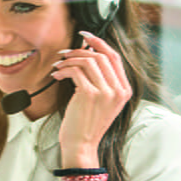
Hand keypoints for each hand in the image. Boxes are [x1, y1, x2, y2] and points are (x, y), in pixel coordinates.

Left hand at [51, 31, 132, 164]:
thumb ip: (102, 80)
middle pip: (101, 55)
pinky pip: (75, 71)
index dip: (99, 42)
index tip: (85, 36)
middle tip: (66, 54)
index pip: (114, 57)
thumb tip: (88, 53)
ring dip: (70, 60)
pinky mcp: (90, 94)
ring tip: (59, 66)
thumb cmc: (87, 124)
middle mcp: (118, 90)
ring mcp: (105, 92)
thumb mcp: (103, 102)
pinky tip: (57, 74)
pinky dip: (63, 69)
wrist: (81, 145)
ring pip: (88, 61)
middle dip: (80, 50)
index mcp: (124, 90)